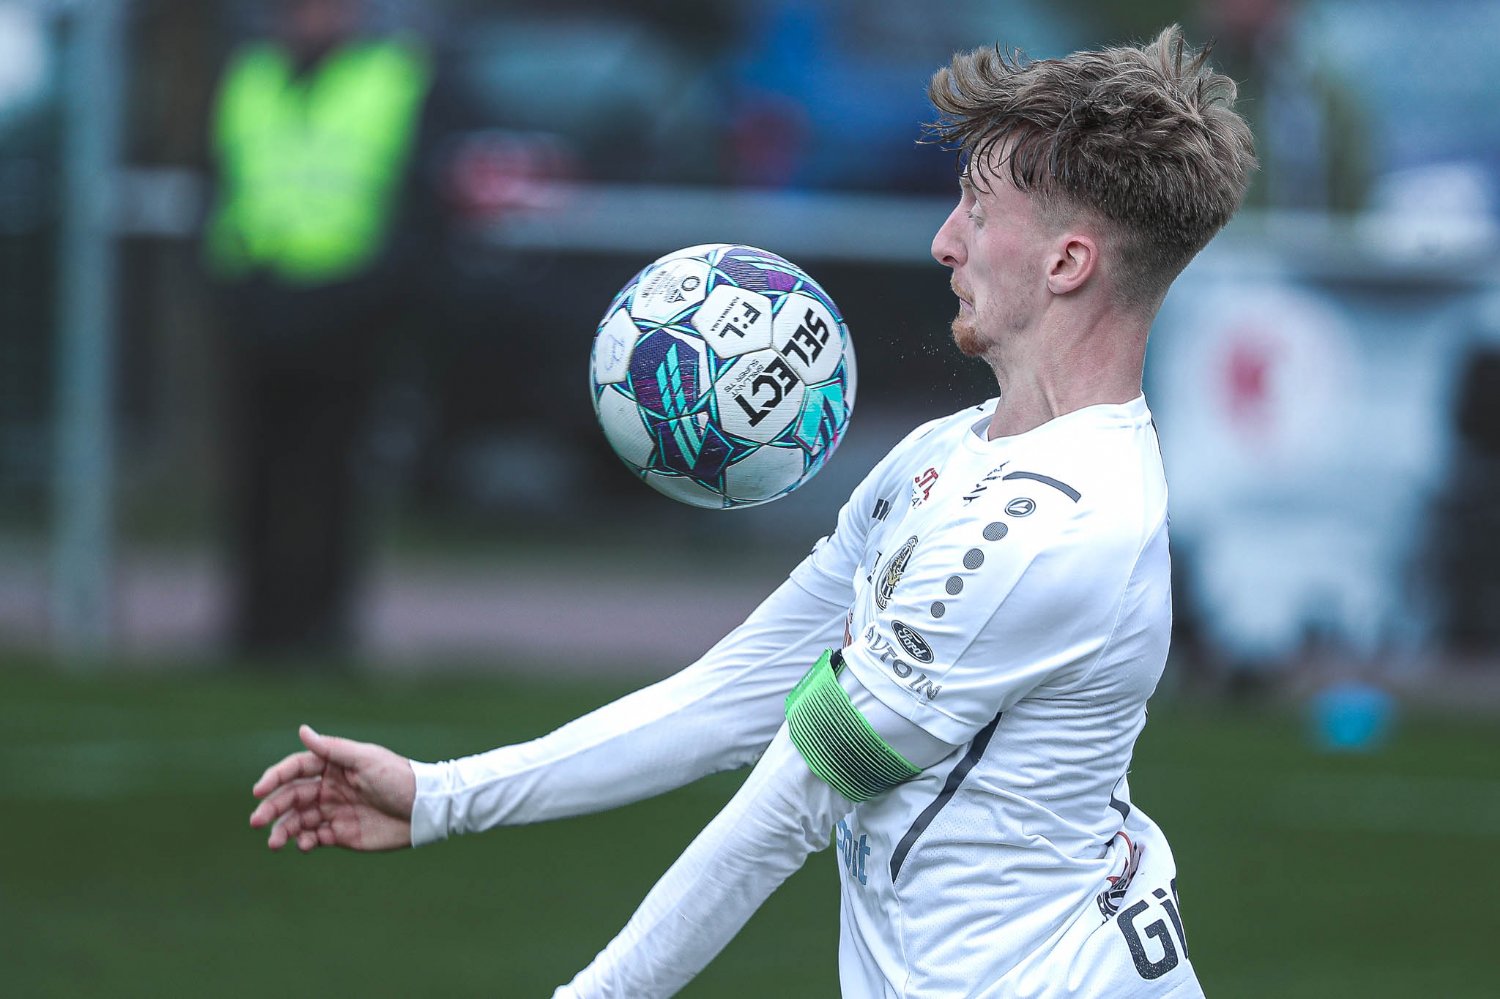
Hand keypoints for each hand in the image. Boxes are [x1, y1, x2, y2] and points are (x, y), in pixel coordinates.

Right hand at [249, 724, 415, 851]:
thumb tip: (302, 730)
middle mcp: (329, 787)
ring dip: (283, 830)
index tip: (259, 791)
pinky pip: (314, 837)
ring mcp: (334, 811)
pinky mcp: (341, 833)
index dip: (275, 778)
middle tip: (257, 821)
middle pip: (291, 796)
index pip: (296, 769)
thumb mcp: (366, 760)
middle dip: (272, 808)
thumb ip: (333, 749)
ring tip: (275, 843)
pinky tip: (304, 845)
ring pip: (298, 820)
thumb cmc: (399, 778)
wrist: (425, 810)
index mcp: (334, 765)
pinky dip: (304, 842)